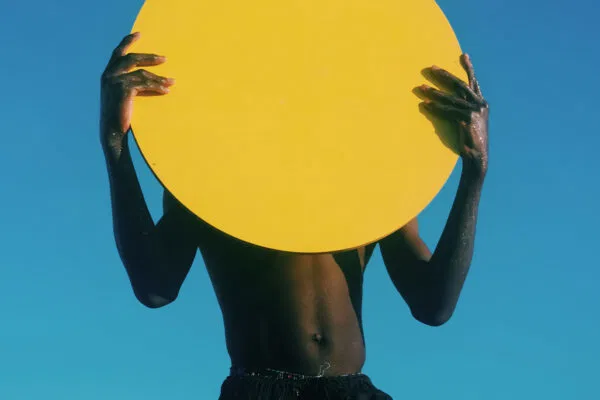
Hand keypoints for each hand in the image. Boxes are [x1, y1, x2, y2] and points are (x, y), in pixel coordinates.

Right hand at [100, 32, 174, 148]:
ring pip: (141, 73)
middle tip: (164, 59)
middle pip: (131, 59)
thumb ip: (130, 84)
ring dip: (158, 78)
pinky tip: (166, 91)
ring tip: (172, 82)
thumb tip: (148, 78)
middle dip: (149, 57)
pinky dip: (156, 86)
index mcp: (108, 74)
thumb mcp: (124, 96)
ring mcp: (114, 81)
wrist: (113, 132)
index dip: (128, 42)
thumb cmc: (120, 117)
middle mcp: (109, 75)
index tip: (138, 34)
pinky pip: (143, 84)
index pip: (118, 53)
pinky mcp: (122, 89)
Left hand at [418, 54, 488, 175]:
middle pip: (459, 85)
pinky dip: (435, 108)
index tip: (463, 55)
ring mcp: (475, 112)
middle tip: (431, 68)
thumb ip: (461, 109)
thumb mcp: (468, 121)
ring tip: (420, 88)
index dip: (469, 68)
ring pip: (450, 98)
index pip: (473, 82)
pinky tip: (424, 105)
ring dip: (434, 93)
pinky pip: (447, 111)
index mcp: (482, 103)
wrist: (477, 157)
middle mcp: (480, 104)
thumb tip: (445, 100)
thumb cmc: (469, 141)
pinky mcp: (467, 120)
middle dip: (444, 76)